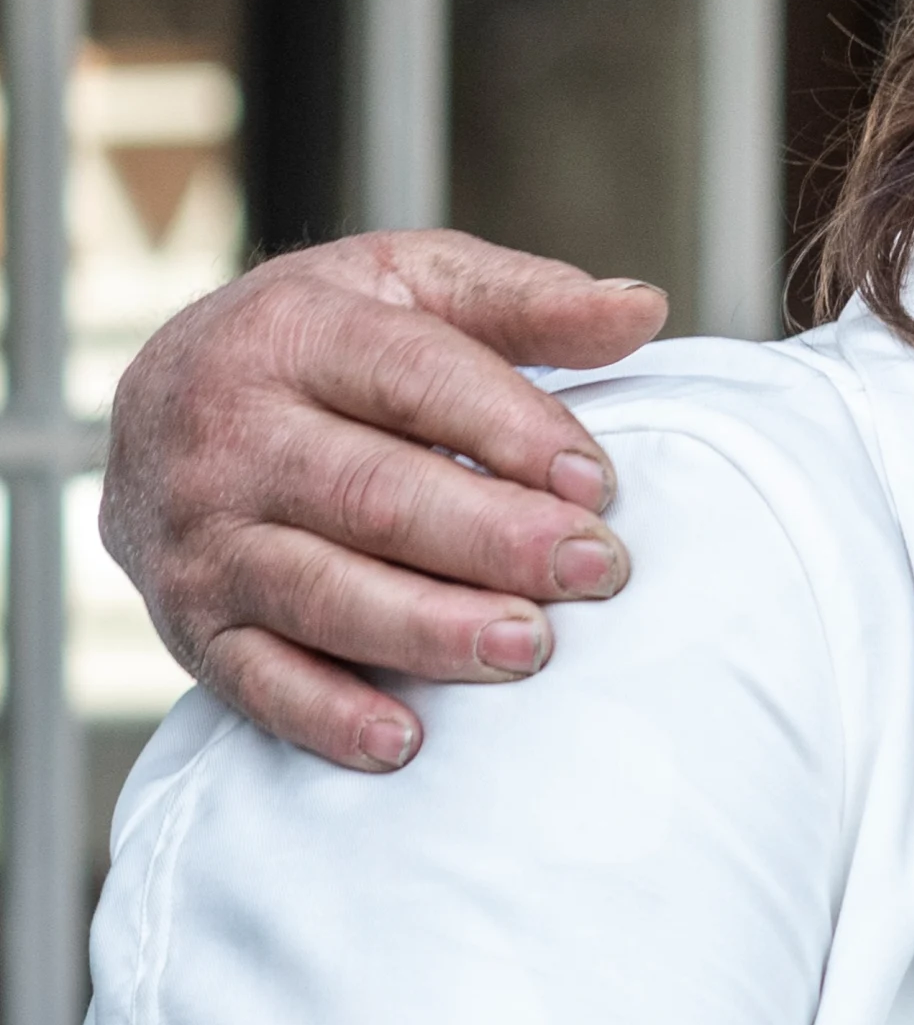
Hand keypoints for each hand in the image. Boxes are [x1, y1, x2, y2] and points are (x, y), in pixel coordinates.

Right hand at [99, 232, 673, 771]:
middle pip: (372, 495)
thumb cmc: (327, 340)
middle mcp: (228, 434)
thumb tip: (644, 311)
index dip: (513, 430)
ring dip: (430, 629)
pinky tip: (406, 741)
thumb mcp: (414, 284)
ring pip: (319, 592)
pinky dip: (326, 716)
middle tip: (595, 570)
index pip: (414, 379)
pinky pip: (253, 681)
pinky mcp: (188, 623)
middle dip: (494, 539)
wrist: (157, 399)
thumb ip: (526, 301)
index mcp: (291, 331)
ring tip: (529, 648)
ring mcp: (200, 537)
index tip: (599, 483)